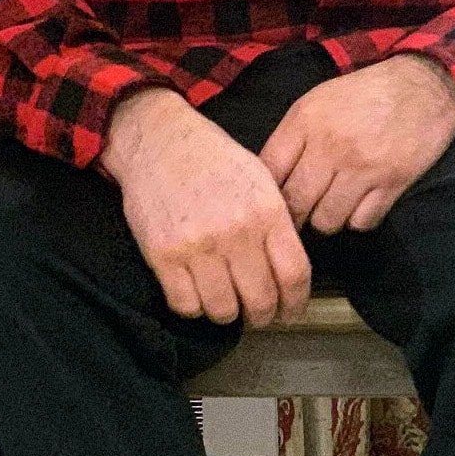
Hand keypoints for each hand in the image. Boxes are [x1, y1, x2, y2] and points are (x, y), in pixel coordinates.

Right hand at [100, 88, 311, 327]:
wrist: (159, 139)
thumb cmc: (210, 157)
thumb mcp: (260, 177)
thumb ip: (277, 221)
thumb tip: (289, 268)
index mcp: (267, 211)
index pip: (294, 275)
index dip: (295, 303)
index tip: (290, 311)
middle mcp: (236, 232)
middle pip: (261, 300)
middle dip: (262, 315)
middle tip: (257, 314)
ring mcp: (198, 246)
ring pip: (223, 311)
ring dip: (227, 313)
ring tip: (225, 303)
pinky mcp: (163, 255)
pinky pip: (185, 304)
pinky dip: (193, 307)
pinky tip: (197, 293)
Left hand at [259, 55, 454, 235]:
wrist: (424, 85)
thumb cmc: (365, 93)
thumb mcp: (318, 100)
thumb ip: (293, 136)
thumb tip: (270, 177)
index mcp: (306, 120)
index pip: (270, 170)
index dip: (267, 192)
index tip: (271, 200)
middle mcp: (330, 145)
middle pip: (295, 203)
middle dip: (293, 216)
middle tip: (298, 217)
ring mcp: (362, 166)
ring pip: (327, 220)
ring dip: (326, 219)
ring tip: (330, 208)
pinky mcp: (392, 182)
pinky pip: (362, 222)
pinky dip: (358, 220)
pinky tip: (359, 205)